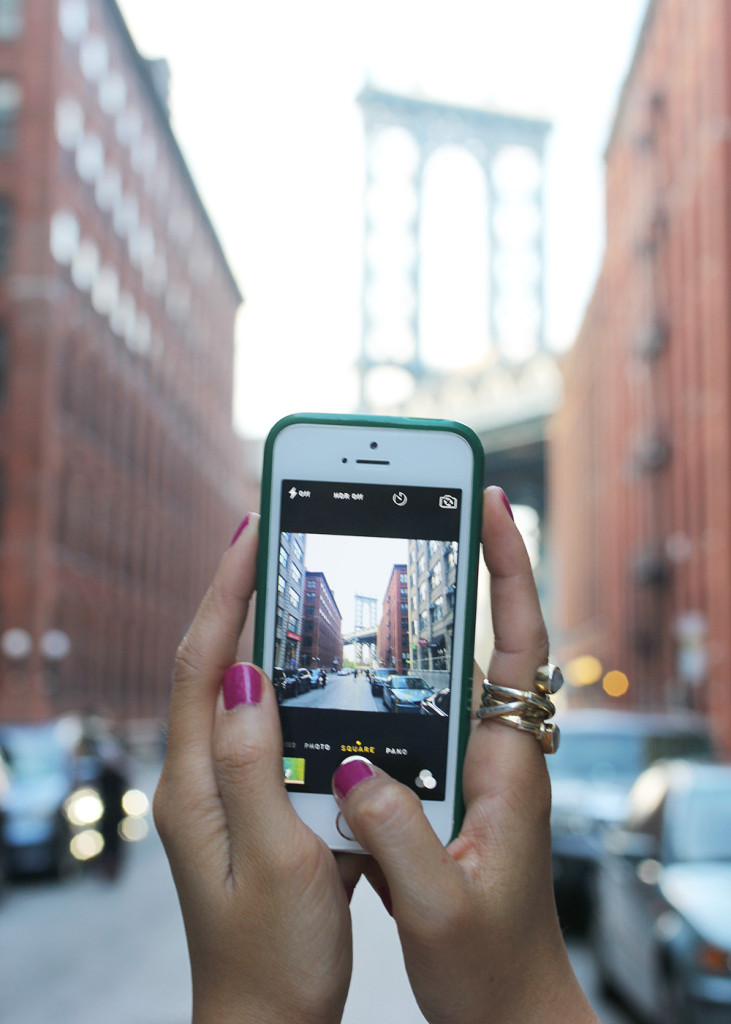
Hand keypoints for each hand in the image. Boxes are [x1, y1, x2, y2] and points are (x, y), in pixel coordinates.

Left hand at [154, 515, 357, 1023]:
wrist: (268, 1022)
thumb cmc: (275, 957)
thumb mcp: (276, 859)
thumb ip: (254, 764)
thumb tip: (243, 674)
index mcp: (196, 784)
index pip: (203, 662)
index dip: (226, 591)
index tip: (254, 530)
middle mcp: (197, 777)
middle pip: (210, 662)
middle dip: (237, 592)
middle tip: (273, 535)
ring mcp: (219, 788)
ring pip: (236, 687)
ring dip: (259, 629)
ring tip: (291, 578)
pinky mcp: (246, 802)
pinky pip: (260, 722)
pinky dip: (283, 679)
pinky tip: (313, 667)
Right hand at [333, 487, 598, 1023]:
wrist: (507, 1011)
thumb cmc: (492, 968)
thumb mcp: (442, 905)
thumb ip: (399, 834)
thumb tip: (356, 765)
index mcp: (508, 766)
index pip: (518, 643)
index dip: (507, 569)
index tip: (489, 502)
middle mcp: (495, 753)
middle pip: (484, 636)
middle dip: (465, 563)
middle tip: (426, 501)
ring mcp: (472, 767)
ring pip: (448, 671)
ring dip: (423, 614)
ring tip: (383, 559)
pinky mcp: (446, 787)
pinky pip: (421, 712)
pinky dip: (395, 674)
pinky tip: (356, 663)